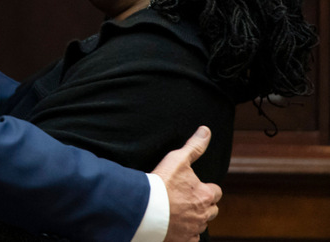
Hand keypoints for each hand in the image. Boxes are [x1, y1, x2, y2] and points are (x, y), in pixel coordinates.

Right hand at [152, 126, 222, 241]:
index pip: (216, 191)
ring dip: (195, 218)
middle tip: (186, 198)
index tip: (194, 186)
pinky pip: (191, 238)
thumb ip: (194, 146)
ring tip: (179, 211)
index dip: (207, 188)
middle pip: (212, 210)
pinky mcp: (183, 240)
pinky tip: (176, 225)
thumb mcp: (177, 159)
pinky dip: (186, 233)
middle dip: (204, 204)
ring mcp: (194, 229)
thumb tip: (206, 131)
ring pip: (201, 224)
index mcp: (205, 194)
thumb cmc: (161, 182)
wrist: (144, 208)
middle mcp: (203, 213)